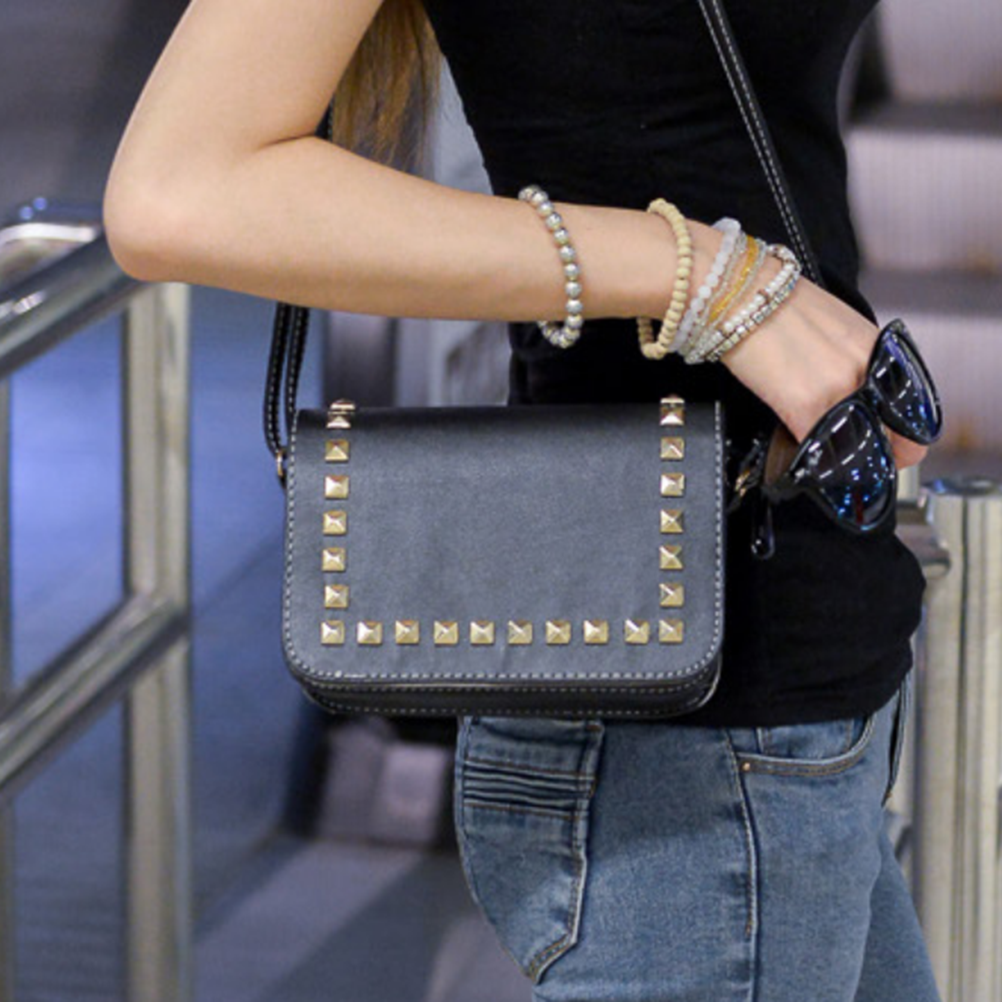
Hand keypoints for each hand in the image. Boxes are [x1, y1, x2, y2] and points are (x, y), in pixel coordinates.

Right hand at [720, 267, 927, 469]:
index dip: (900, 440)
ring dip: (837, 459)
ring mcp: (839, 389)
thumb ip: (852, 361)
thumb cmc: (776, 303)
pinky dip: (809, 457)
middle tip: (853, 464)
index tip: (888, 451)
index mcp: (878, 348)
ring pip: (852, 447)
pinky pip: (817, 447)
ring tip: (819, 456)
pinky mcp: (805, 405)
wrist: (741, 294)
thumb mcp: (835, 326)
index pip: (907, 410)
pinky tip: (798, 454)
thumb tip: (849, 394)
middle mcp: (866, 369)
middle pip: (884, 435)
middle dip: (871, 456)